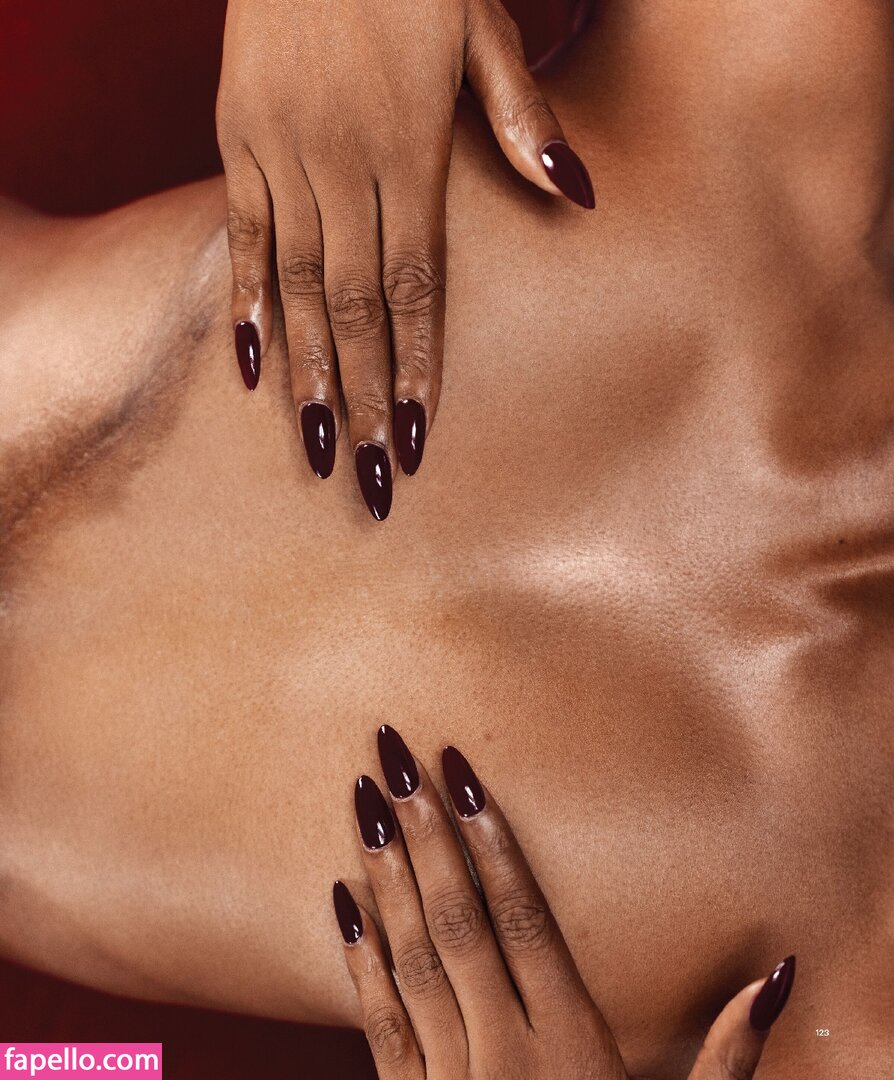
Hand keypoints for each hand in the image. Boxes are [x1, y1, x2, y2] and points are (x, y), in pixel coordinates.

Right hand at [217, 0, 594, 519]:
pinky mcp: (235, 140)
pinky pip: (238, 236)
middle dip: (368, 396)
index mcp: (408, 147)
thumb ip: (524, 119)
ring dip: (308, 373)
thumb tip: (578, 196)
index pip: (418, 284)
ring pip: (293, 285)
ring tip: (319, 446)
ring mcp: (279, 153)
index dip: (421, 364)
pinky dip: (241, 303)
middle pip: (355, 305)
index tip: (421, 436)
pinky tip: (249, 368)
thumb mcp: (483, 27)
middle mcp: (339, 162)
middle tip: (373, 477)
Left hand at [334, 726, 795, 1077]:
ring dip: (385, 878)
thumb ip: (731, 1055)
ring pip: (411, 962)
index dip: (493, 843)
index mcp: (572, 1045)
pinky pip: (377, 1027)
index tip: (463, 775)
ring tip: (363, 804)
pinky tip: (341, 901)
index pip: (524, 920)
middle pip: (458, 923)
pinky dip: (359, 962)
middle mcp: (505, 1054)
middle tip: (395, 758)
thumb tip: (778, 972)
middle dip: (425, 835)